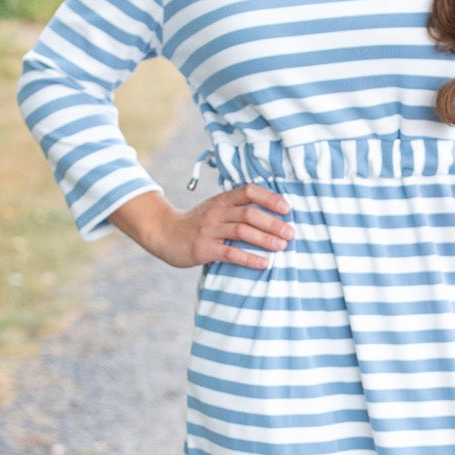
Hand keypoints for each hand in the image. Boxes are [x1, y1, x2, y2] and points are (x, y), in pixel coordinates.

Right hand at [108, 183, 293, 269]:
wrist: (164, 233)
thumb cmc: (197, 223)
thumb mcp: (215, 208)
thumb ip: (236, 208)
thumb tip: (271, 213)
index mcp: (221, 200)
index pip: (248, 191)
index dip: (269, 198)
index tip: (287, 208)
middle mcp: (216, 212)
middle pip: (249, 213)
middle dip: (273, 223)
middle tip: (291, 233)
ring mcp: (209, 230)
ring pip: (242, 231)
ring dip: (265, 239)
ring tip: (282, 246)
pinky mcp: (203, 249)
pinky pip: (230, 253)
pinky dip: (249, 258)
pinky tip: (264, 263)